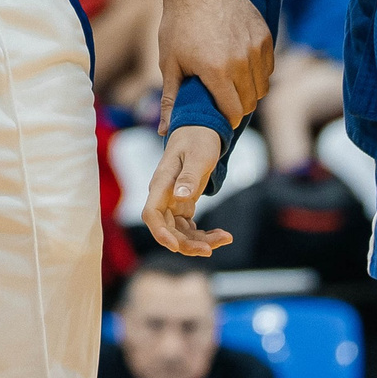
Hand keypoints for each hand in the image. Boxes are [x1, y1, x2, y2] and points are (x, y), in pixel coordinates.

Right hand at [139, 128, 235, 256]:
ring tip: (224, 238)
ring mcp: (172, 202)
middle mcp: (163, 195)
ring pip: (179, 232)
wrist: (201, 128)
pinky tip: (221, 234)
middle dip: (187, 244)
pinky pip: (188, 228)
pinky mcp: (183, 204)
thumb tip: (181, 197)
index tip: (176, 247)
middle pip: (167, 230)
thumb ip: (189, 177)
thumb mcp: (198, 156)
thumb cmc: (198, 139)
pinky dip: (203, 235)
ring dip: (199, 241)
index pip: (151, 214)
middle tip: (212, 248)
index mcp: (162, 183)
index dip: (160, 233)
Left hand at [155, 0, 273, 133]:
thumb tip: (163, 132)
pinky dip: (258, 71)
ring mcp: (256, 48)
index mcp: (217, 72)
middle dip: (239, 106)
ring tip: (232, 82)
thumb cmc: (178, 26)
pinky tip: (241, 64)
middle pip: (252, 102)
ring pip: (263, 86)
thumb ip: (170, 100)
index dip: (227, 119)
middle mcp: (241, 62)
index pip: (234, 112)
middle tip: (224, 99)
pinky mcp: (265, 36)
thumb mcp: (169, 63)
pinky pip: (268, 66)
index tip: (219, 117)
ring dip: (250, 90)